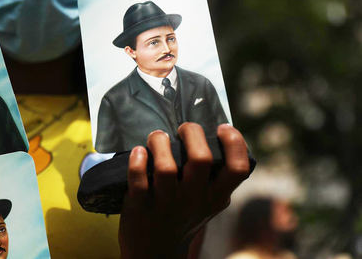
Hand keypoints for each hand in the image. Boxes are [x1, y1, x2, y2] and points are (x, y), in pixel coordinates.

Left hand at [119, 123, 249, 258]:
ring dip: (159, 142)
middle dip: (191, 133)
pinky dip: (137, 161)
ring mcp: (167, 203)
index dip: (234, 143)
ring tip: (157, 138)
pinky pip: (138, 179)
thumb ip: (215, 179)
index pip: (238, 168)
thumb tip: (217, 139)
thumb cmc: (183, 216)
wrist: (155, 252)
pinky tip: (138, 152)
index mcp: (215, 196)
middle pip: (200, 158)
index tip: (221, 128)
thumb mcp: (208, 202)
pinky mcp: (141, 206)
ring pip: (165, 167)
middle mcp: (194, 200)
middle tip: (182, 130)